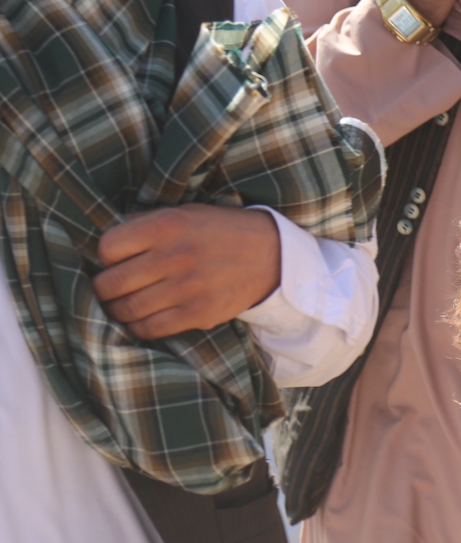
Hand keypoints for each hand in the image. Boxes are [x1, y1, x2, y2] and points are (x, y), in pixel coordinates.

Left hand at [93, 205, 281, 338]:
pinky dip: (139, 326)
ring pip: (126, 310)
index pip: (108, 247)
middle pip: (110, 284)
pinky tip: (146, 316)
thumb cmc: (222, 231)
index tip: (118, 259)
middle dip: (106, 288)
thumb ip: (147, 222)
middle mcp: (174, 256)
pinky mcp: (198, 313)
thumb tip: (106, 241)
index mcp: (167, 225)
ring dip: (119, 310)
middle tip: (114, 287)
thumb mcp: (187, 213)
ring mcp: (187, 288)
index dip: (107, 255)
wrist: (273, 255)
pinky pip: (149, 329)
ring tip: (127, 303)